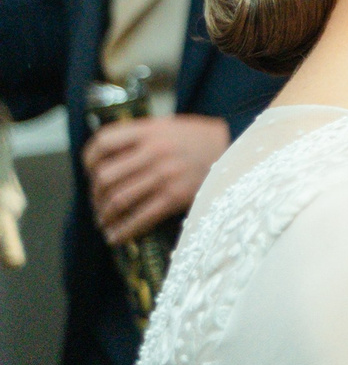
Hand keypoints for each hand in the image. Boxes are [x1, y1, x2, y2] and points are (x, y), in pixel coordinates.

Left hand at [83, 114, 229, 245]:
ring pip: (117, 200)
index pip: (103, 143)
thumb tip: (108, 160)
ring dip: (104, 216)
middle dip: (95, 195)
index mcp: (150, 131)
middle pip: (105, 177)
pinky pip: (140, 218)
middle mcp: (154, 152)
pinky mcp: (176, 196)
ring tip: (104, 222)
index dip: (89, 160)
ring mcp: (165, 175)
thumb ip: (141, 137)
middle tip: (97, 202)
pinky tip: (115, 237)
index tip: (90, 171)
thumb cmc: (202, 140)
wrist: (240, 150)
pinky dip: (122, 231)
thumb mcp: (170, 126)